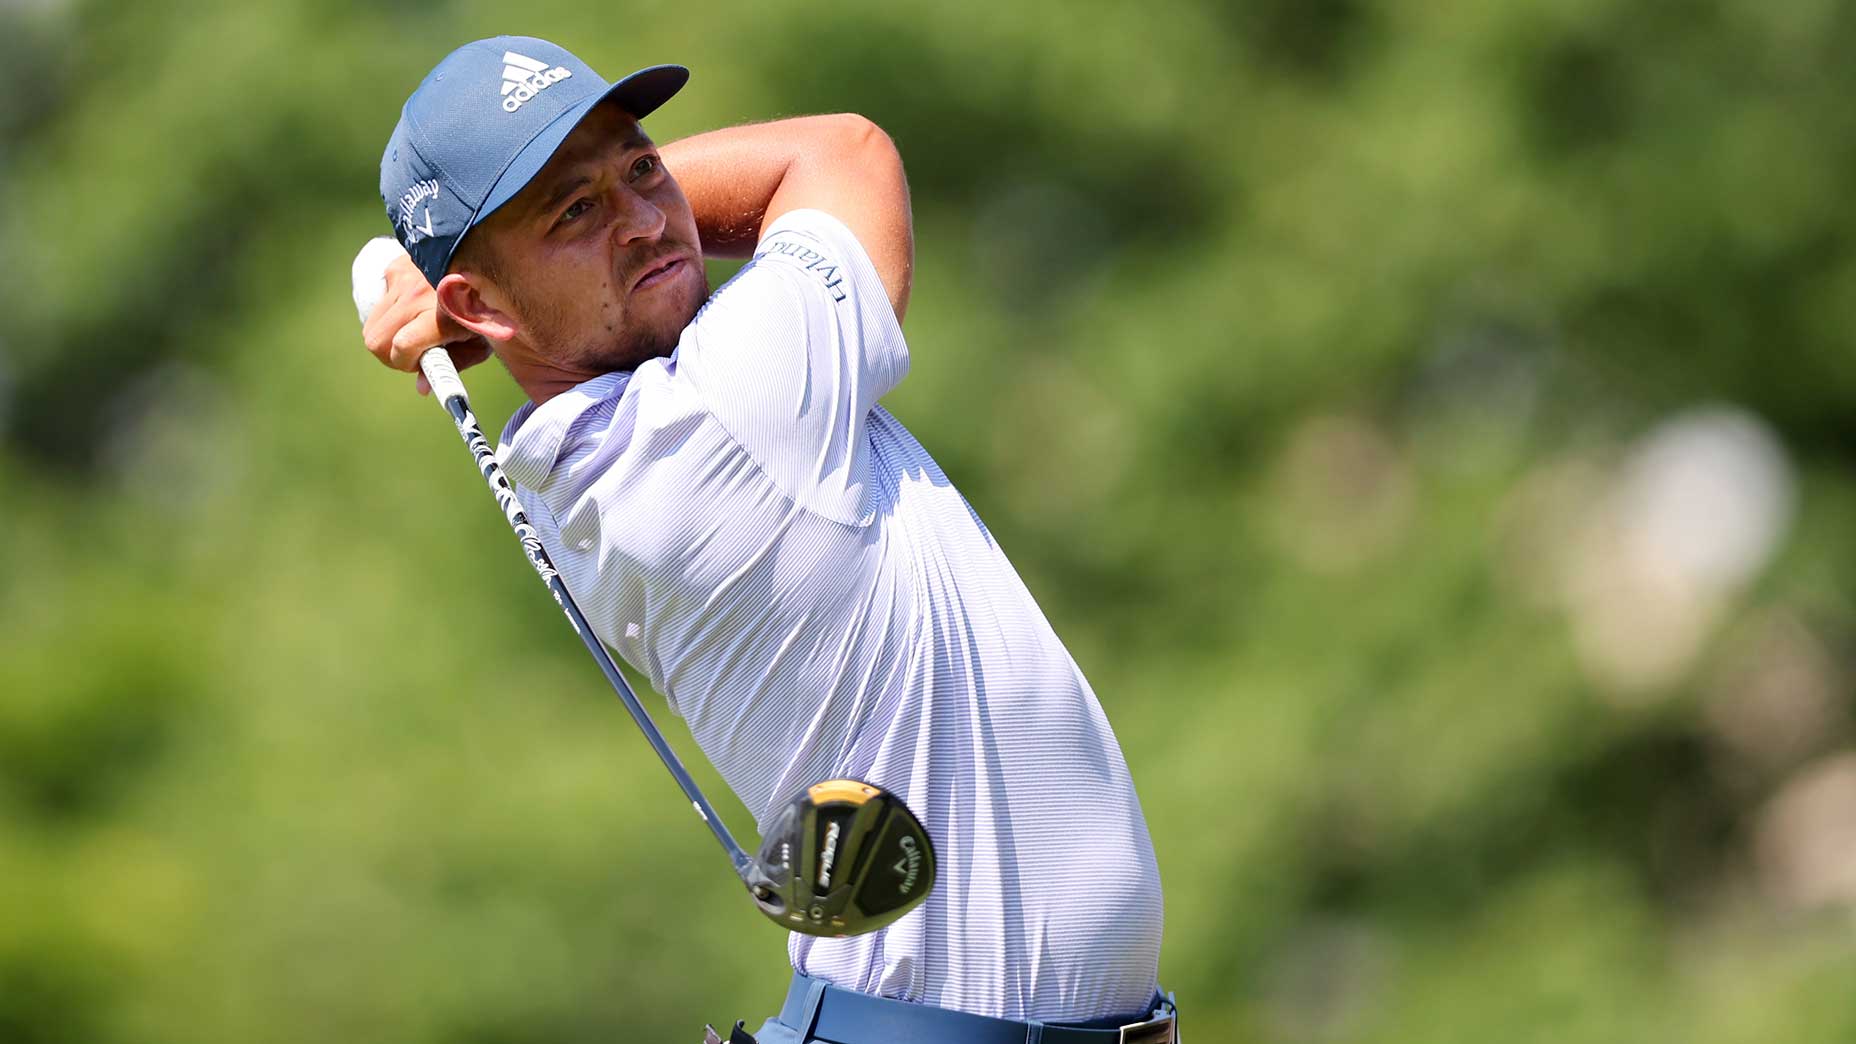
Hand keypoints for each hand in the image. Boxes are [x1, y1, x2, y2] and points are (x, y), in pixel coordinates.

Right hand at [358, 246, 491, 395]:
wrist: (492, 260)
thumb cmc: (489, 308)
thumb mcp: (481, 341)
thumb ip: (453, 365)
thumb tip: (422, 387)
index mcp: (443, 315)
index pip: (402, 347)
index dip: (405, 364)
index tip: (418, 367)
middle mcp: (417, 294)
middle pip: (376, 341)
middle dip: (391, 356)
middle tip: (414, 354)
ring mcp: (403, 278)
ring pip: (373, 323)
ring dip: (389, 335)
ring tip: (416, 330)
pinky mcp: (396, 268)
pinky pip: (381, 301)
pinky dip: (393, 312)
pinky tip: (417, 306)